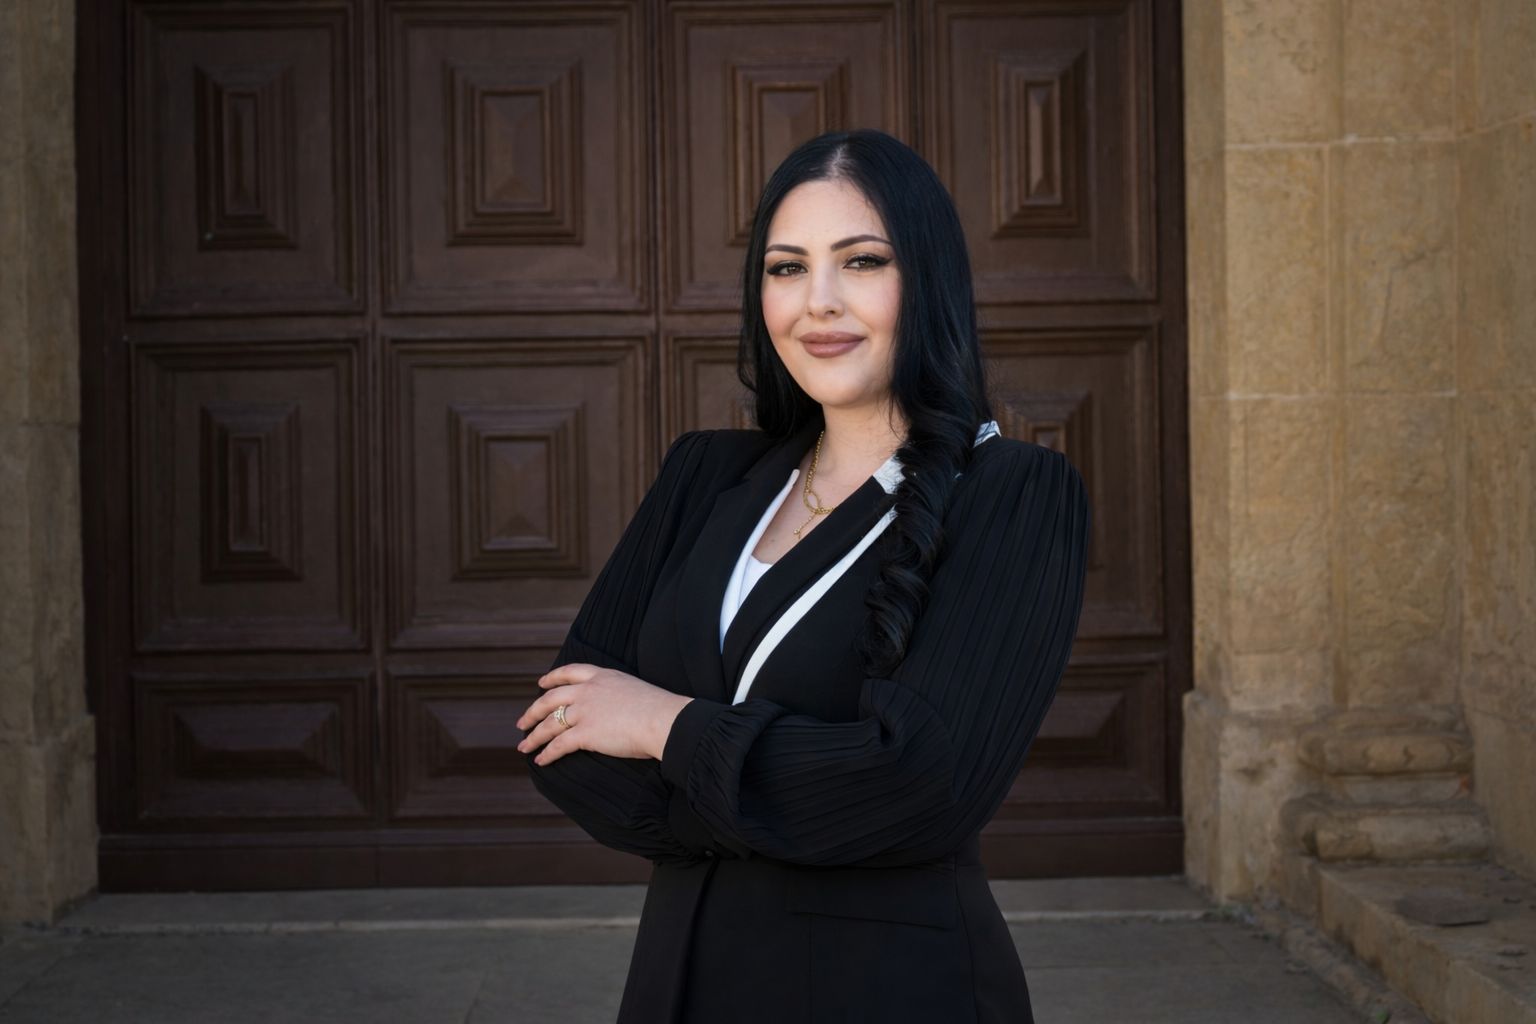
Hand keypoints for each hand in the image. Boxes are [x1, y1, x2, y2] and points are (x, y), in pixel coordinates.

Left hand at [516, 663, 693, 765]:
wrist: (663, 719)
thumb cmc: (659, 709)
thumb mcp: (634, 690)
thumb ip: (618, 695)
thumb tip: (617, 708)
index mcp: (602, 676)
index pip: (570, 672)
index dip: (552, 677)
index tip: (541, 683)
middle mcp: (588, 691)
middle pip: (550, 698)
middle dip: (533, 711)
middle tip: (522, 722)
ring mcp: (584, 711)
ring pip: (549, 723)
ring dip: (534, 736)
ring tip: (524, 746)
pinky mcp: (584, 733)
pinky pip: (558, 744)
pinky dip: (547, 753)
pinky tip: (540, 760)